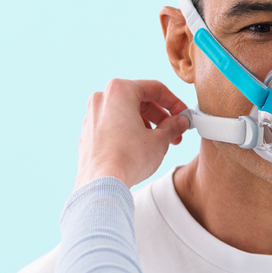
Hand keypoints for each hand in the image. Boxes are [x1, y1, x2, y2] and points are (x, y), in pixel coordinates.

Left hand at [74, 79, 189, 191]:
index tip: (183, 114)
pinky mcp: (88, 134)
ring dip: (147, 124)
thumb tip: (180, 122)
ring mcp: (91, 117)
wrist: (102, 184)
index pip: (155, 88)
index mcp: (119, 91)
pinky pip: (113, 126)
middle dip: (161, 116)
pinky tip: (141, 147)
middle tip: (175, 130)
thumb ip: (173, 126)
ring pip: (125, 113)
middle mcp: (102, 99)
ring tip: (160, 142)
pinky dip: (129, 131)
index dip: (174, 102)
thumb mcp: (160, 140)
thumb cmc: (128, 158)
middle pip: (139, 100)